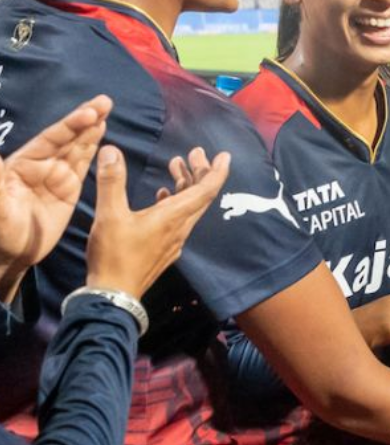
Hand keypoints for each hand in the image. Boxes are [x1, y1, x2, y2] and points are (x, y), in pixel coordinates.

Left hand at [0, 95, 110, 297]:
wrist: (12, 254)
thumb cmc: (1, 230)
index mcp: (22, 164)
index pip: (50, 139)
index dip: (70, 125)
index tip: (89, 113)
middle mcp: (40, 164)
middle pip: (66, 137)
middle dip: (85, 119)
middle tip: (105, 101)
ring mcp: (56, 176)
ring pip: (77, 147)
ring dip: (92, 129)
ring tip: (107, 110)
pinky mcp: (69, 189)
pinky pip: (83, 164)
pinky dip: (93, 148)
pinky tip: (101, 134)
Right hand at [86, 145, 229, 298]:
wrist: (115, 294)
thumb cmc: (114, 255)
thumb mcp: (110, 215)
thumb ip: (112, 182)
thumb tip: (111, 150)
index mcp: (173, 217)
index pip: (205, 190)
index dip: (216, 171)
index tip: (224, 155)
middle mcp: (180, 228)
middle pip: (200, 196)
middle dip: (200, 171)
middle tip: (195, 152)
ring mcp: (174, 240)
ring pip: (189, 207)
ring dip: (186, 184)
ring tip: (177, 164)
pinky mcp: (165, 248)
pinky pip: (179, 219)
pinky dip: (175, 201)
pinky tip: (163, 195)